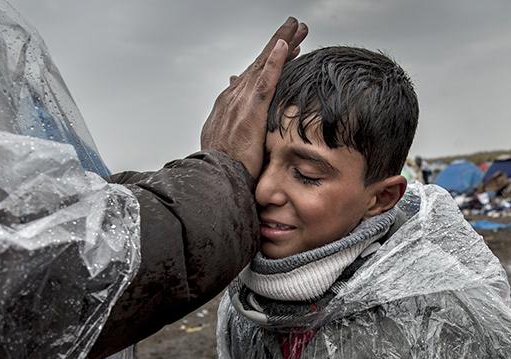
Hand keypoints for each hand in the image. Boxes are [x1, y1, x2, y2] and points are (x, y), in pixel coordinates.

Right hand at [200, 17, 307, 178]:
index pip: (253, 76)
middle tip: (295, 25)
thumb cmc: (223, 167)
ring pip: (264, 66)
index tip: (287, 47)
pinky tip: (285, 45)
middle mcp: (233, 98)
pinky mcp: (249, 112)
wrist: (214, 180)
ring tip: (296, 27)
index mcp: (229, 105)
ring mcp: (240, 103)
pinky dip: (275, 62)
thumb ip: (232, 117)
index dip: (270, 59)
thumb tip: (234, 97)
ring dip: (281, 43)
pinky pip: (265, 81)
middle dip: (279, 43)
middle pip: (260, 65)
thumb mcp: (227, 139)